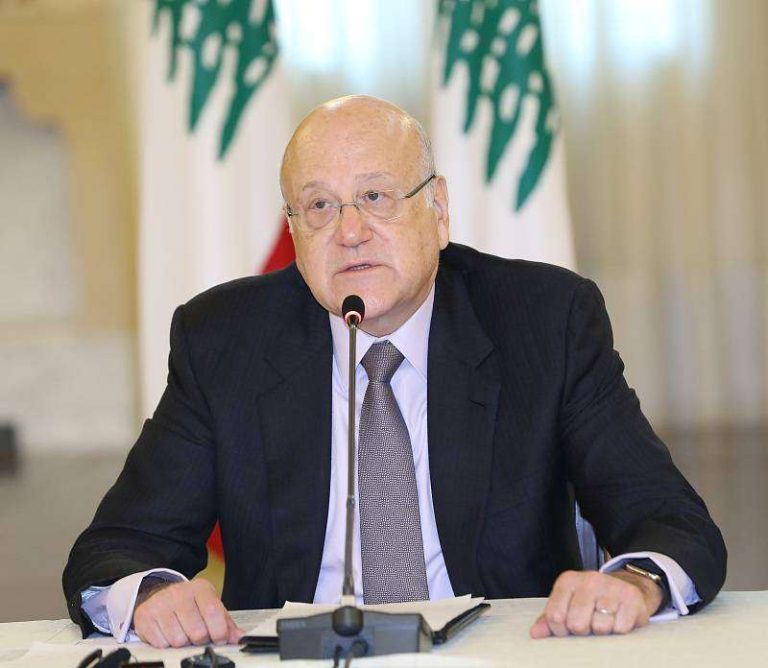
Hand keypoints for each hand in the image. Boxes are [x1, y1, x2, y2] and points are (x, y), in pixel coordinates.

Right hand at [133, 577, 243, 647]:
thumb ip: (226, 623)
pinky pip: (161, 643)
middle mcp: (179, 593)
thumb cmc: (190, 605)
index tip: (220, 639)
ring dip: (183, 643)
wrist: (159, 596)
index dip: (219, 631)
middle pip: (196, 630)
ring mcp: (161, 603)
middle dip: (200, 639)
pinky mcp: (145, 615)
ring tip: (182, 633)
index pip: (212, 611)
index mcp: (200, 588)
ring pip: (178, 640)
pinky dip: (166, 644)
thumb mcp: (210, 607)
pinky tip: (168, 634)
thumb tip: (240, 638)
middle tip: (198, 636)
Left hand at [530, 570, 662, 638]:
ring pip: (600, 627)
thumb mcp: (568, 604)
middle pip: (577, 624)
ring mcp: (610, 586)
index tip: (568, 629)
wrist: (625, 587)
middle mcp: (588, 579)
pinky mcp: (631, 597)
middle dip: (583, 631)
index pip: (555, 616)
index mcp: (568, 581)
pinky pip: (620, 628)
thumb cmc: (591, 601)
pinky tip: (619, 619)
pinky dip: (620, 630)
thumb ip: (550, 619)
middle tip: (590, 623)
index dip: (561, 631)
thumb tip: (535, 633)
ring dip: (603, 631)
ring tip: (605, 620)